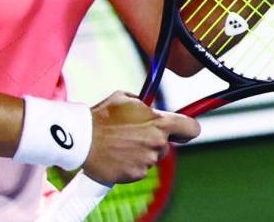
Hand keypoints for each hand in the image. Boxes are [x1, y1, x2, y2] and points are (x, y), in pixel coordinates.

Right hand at [82, 91, 199, 184]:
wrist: (82, 140)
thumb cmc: (102, 117)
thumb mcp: (124, 98)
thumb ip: (143, 104)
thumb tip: (148, 108)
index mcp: (158, 123)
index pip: (191, 128)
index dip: (189, 130)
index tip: (183, 132)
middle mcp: (157, 143)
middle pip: (166, 145)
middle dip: (154, 140)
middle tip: (134, 135)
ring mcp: (147, 160)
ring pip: (151, 157)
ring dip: (140, 152)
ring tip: (121, 144)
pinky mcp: (136, 175)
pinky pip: (139, 169)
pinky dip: (130, 164)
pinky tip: (117, 155)